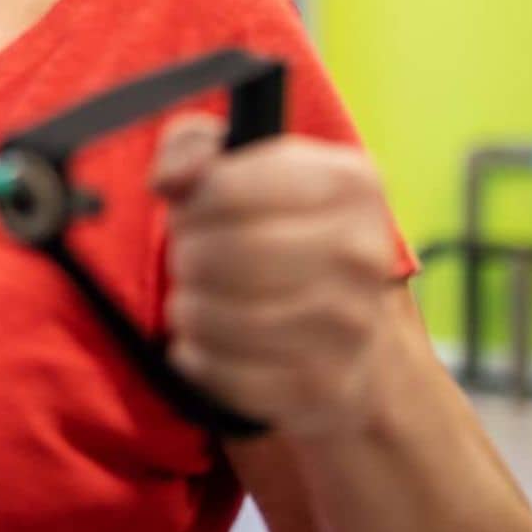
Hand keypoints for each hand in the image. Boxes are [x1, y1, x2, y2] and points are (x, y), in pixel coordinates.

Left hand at [153, 115, 396, 438]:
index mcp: (349, 182)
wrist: (355, 334)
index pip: (223, 189)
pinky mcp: (322, 385)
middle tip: (193, 259)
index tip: (193, 214)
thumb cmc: (282, 231)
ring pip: (211, 316)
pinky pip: (218, 371)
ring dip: (188, 307)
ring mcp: (348, 325)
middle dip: (186, 257)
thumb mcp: (242, 164)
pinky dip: (196, 356)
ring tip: (203, 298)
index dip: (189, 205)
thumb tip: (170, 180)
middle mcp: (361, 253)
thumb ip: (192, 147)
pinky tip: (212, 341)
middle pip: (217, 255)